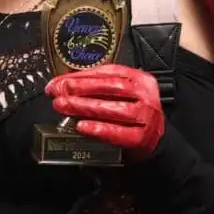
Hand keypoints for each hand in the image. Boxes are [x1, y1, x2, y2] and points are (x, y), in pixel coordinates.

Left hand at [45, 64, 163, 159]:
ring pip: (113, 108)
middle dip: (80, 88)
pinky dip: (97, 128)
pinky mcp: (141, 138)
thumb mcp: (121, 94)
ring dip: (84, 106)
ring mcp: (145, 117)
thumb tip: (64, 85)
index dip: (81, 75)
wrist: (154, 141)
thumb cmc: (132, 113)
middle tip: (59, 91)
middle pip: (111, 87)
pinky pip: (117, 132)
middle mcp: (145, 95)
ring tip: (64, 106)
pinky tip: (81, 126)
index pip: (108, 72)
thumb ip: (98, 87)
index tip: (60, 81)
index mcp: (139, 79)